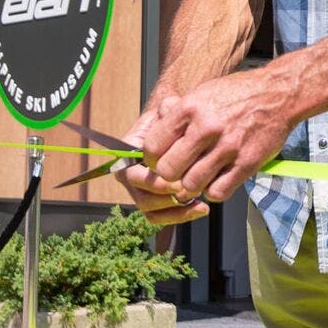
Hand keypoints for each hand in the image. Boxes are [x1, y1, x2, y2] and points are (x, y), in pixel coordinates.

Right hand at [114, 96, 209, 226]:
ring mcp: (142, 192)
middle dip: (165, 198)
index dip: (153, 181)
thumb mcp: (170, 111)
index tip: (175, 181)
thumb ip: (168, 110)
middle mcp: (130, 177)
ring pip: (151, 211)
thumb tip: (169, 110)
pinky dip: (180, 216)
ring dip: (176, 210)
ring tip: (199, 202)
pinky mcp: (155, 204)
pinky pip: (161, 218)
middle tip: (188, 192)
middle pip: (141, 198)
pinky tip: (200, 209)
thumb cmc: (173, 120)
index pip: (131, 175)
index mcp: (126, 155)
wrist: (180, 131)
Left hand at [116, 68, 295, 224]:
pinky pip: (217, 192)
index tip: (160, 159)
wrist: (278, 94)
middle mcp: (206, 128)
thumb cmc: (237, 93)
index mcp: (190, 108)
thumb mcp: (202, 92)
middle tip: (179, 171)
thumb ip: (178, 110)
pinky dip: (213, 191)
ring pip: (191, 185)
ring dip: (192, 185)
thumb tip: (157, 119)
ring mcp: (228, 147)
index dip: (153, 158)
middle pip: (169, 171)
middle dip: (170, 175)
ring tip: (199, 175)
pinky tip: (217, 179)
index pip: (153, 147)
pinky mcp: (247, 163)